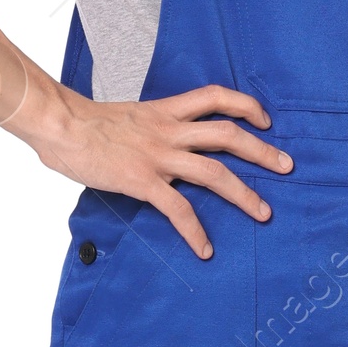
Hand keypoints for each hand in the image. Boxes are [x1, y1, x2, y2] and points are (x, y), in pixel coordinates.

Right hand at [33, 84, 291, 259]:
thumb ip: (146, 128)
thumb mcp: (125, 116)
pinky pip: (178, 209)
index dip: (246, 105)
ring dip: (244, 194)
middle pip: (228, 135)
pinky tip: (204, 248)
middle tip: (287, 166)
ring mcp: (158, 156)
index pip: (215, 97)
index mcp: (165, 111)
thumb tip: (150, 142)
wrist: (60, 124)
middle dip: (262, 151)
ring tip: (264, 213)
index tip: (264, 119)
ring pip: (215, 173)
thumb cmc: (83, 122)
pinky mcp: (143, 181)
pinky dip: (195, 231)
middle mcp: (169, 131)